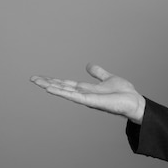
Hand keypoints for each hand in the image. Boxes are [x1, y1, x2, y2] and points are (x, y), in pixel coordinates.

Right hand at [31, 64, 145, 123]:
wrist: (134, 101)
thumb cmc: (123, 93)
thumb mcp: (108, 78)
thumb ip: (98, 73)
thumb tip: (88, 65)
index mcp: (87, 89)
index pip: (67, 84)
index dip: (54, 80)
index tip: (41, 77)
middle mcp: (84, 94)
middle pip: (62, 87)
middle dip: (48, 83)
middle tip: (32, 78)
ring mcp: (86, 98)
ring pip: (65, 92)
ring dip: (51, 87)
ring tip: (38, 82)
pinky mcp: (91, 102)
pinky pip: (74, 97)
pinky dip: (62, 93)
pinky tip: (51, 89)